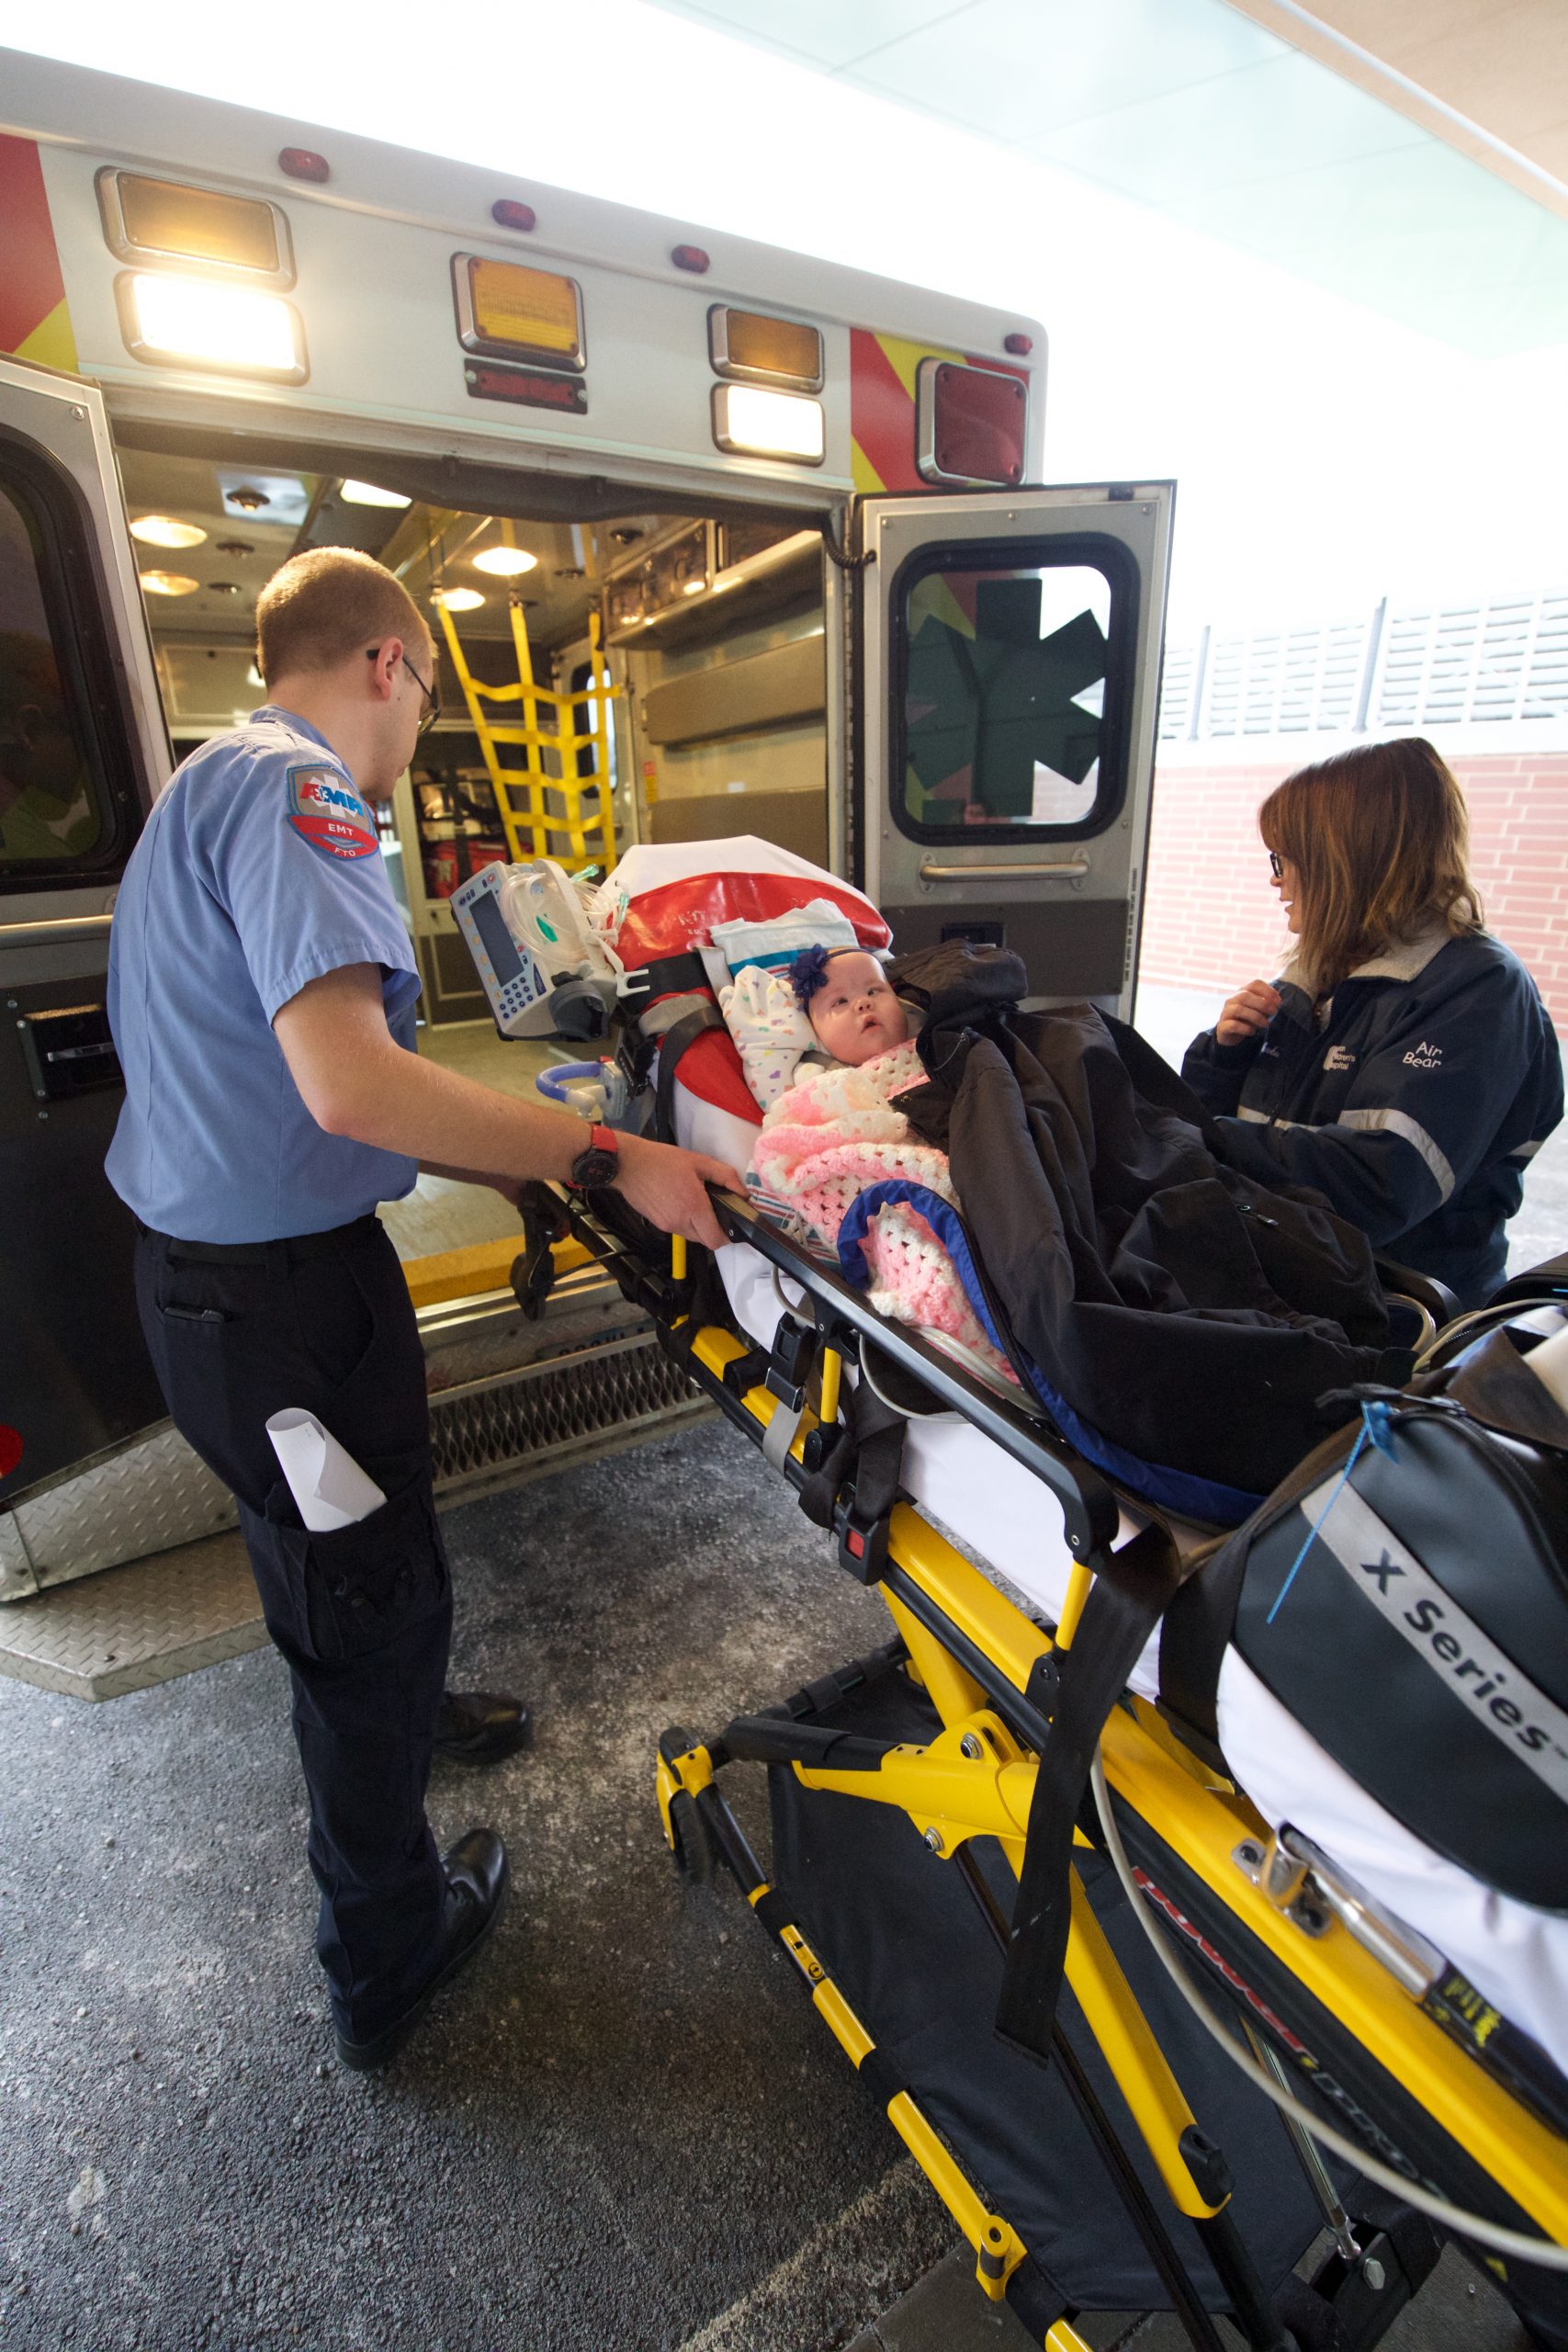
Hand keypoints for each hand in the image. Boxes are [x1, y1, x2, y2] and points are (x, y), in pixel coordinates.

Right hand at [611, 1132, 743, 1250]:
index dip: (727, 1237)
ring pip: (692, 1237)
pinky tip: (681, 1203)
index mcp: (693, 1207)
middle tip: (715, 1210)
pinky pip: (678, 1230)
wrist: (628, 1165)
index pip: (715, 1240)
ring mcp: (667, 1226)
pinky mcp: (657, 1224)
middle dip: (714, 1230)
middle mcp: (680, 1222)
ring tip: (696, 1204)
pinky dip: (684, 1222)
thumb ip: (726, 1177)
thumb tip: (744, 1194)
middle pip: (705, 1241)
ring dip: (699, 1227)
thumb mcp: (699, 1162)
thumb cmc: (662, 1161)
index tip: (730, 1225)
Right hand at [1215, 980, 1281, 1047]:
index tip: (1278, 1002)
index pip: (1255, 984)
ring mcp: (1226, 1012)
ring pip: (1238, 1009)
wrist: (1230, 1035)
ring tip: (1265, 1024)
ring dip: (1256, 1016)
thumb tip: (1276, 1004)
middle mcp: (1232, 1000)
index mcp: (1243, 992)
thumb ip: (1267, 1005)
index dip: (1269, 991)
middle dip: (1262, 1004)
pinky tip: (1252, 1032)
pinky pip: (1233, 1025)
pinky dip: (1245, 1028)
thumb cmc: (1248, 1020)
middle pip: (1245, 995)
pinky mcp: (1222, 1026)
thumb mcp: (1259, 1011)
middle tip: (1274, 1012)